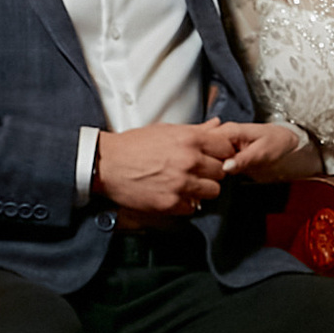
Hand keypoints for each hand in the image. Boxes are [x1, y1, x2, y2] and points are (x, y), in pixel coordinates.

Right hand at [95, 121, 232, 218]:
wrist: (107, 164)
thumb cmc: (134, 145)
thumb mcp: (166, 130)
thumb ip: (196, 130)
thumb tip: (217, 125)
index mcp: (190, 139)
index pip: (226, 148)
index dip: (222, 153)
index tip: (216, 156)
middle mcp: (189, 161)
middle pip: (222, 171)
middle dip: (213, 171)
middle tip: (200, 171)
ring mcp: (181, 184)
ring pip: (213, 191)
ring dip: (203, 188)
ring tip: (189, 184)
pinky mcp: (170, 203)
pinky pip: (193, 207)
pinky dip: (186, 203)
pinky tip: (176, 194)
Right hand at [205, 120, 307, 182]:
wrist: (283, 141)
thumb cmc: (276, 143)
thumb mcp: (262, 153)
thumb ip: (244, 160)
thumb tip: (226, 167)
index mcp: (230, 131)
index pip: (205, 142)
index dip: (202, 157)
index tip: (205, 172)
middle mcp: (223, 134)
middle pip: (200, 147)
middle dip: (200, 162)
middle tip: (204, 177)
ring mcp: (222, 142)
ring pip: (203, 153)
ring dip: (202, 165)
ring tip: (204, 178)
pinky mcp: (223, 150)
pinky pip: (209, 157)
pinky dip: (208, 166)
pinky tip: (207, 176)